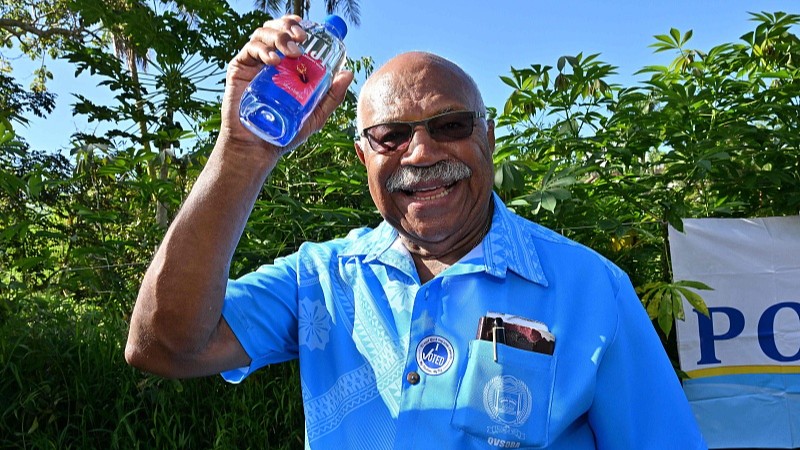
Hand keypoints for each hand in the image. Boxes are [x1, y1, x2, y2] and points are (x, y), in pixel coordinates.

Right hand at [219, 14, 354, 157]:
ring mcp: (253, 64)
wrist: (259, 148)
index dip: (299, 26)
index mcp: (287, 65)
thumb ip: (332, 96)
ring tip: (292, 51)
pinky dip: (262, 50)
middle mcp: (270, 60)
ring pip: (262, 34)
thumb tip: (348, 73)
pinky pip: (249, 50)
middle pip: (277, 29)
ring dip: (279, 36)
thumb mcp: (315, 115)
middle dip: (289, 27)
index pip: (291, 35)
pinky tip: (274, 60)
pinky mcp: (238, 69)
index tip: (312, 31)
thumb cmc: (285, 132)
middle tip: (302, 38)